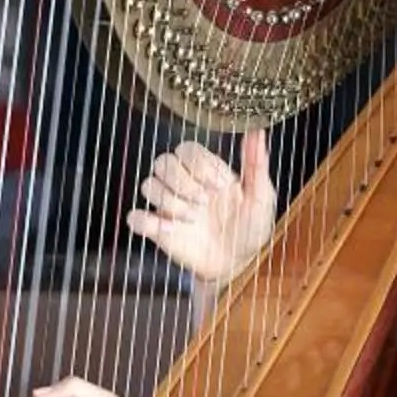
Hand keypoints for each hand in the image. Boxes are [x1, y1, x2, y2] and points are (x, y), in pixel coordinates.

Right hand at [125, 131, 276, 283]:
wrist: (238, 264)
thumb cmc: (251, 229)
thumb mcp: (261, 197)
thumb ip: (256, 164)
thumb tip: (257, 132)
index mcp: (207, 170)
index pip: (187, 149)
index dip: (200, 165)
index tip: (220, 187)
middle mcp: (184, 184)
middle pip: (163, 161)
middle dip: (183, 181)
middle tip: (205, 202)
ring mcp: (169, 206)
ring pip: (148, 185)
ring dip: (170, 201)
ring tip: (193, 219)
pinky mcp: (158, 229)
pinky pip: (135, 217)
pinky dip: (147, 221)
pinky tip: (171, 230)